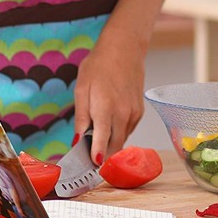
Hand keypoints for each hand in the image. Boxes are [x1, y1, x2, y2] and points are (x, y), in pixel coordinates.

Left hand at [73, 40, 144, 164]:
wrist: (124, 49)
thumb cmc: (99, 66)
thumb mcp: (81, 89)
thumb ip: (81, 117)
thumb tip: (78, 140)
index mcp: (105, 109)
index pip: (102, 143)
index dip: (95, 158)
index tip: (89, 167)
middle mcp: (123, 115)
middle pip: (114, 147)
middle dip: (102, 155)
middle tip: (87, 158)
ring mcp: (134, 114)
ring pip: (121, 139)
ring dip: (109, 143)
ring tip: (95, 138)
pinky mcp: (139, 112)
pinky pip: (127, 130)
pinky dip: (117, 132)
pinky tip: (108, 122)